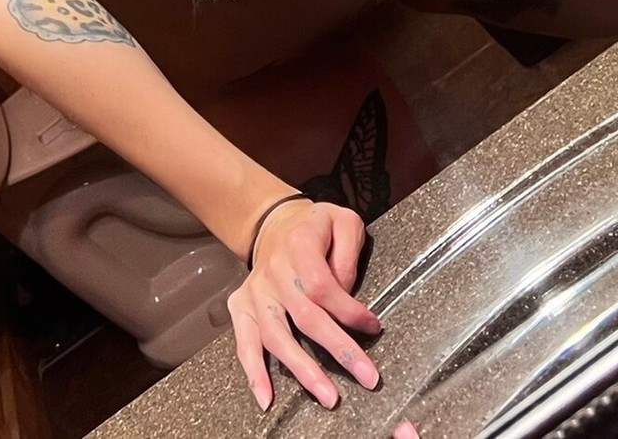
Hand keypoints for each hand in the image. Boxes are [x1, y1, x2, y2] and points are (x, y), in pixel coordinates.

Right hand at [229, 197, 382, 412]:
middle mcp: (273, 271)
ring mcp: (255, 292)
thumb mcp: (343, 220)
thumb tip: (347, 292)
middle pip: (305, 316)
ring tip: (328, 396)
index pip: (322, 285)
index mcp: (298, 245)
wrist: (274, 223)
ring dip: (301, 368)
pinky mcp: (242, 306)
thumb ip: (349, 251)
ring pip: (275, 335)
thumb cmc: (316, 228)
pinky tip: (265, 398)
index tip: (375, 326)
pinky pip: (244, 341)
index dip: (349, 310)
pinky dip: (253, 371)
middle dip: (338, 349)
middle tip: (368, 378)